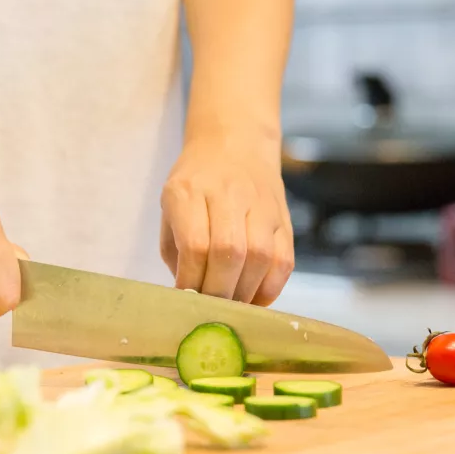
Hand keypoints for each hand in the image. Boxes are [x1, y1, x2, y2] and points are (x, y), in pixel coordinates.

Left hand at [160, 134, 293, 305]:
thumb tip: (189, 298)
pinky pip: (284, 260)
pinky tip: (254, 297)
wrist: (235, 143)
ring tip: (231, 306)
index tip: (186, 300)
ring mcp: (262, 204)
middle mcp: (229, 193)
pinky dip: (270, 288)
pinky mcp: (284, 217)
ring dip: (245, 293)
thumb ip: (176, 252)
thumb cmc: (196, 183)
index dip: (192, 281)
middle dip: (219, 292)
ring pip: (260, 257)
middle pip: (230, 253)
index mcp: (190, 190)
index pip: (196, 246)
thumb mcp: (170, 207)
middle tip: (210, 310)